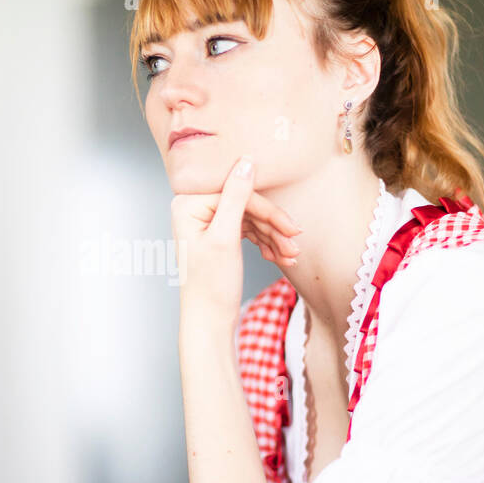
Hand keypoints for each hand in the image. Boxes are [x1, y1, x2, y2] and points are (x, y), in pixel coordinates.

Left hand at [170, 156, 302, 317]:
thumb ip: (235, 197)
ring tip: (292, 255)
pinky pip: (247, 230)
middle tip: (296, 244)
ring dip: (273, 237)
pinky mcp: (217, 235)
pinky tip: (280, 256)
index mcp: (187, 204)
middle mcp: (193, 209)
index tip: (293, 228)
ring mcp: (206, 222)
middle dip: (273, 226)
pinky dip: (265, 242)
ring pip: (250, 219)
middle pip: (245, 205)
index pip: (238, 194)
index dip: (268, 211)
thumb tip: (246, 160)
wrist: (208, 322)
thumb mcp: (225, 238)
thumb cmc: (210, 286)